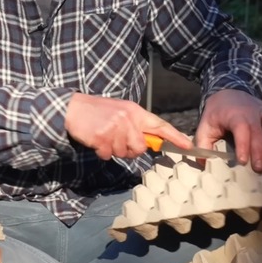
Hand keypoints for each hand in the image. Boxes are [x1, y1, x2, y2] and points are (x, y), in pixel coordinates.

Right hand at [65, 93, 191, 159]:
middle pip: (140, 147)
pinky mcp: (102, 137)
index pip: (160, 125)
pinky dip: (101, 152)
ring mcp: (115, 128)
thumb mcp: (121, 112)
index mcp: (135, 112)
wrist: (73, 108)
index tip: (188, 146)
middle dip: (130, 150)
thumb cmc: (98, 112)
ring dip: (113, 150)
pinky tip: (96, 140)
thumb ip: (135, 125)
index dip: (175, 137)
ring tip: (104, 137)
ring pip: (123, 153)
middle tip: (117, 141)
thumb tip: (147, 144)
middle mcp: (128, 119)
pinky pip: (108, 155)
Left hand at [196, 89, 261, 172]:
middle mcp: (253, 112)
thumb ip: (203, 146)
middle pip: (260, 131)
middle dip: (260, 151)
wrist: (228, 93)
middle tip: (259, 170)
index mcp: (235, 115)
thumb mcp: (204, 128)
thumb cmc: (216, 115)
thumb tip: (204, 165)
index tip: (243, 161)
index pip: (241, 129)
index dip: (244, 145)